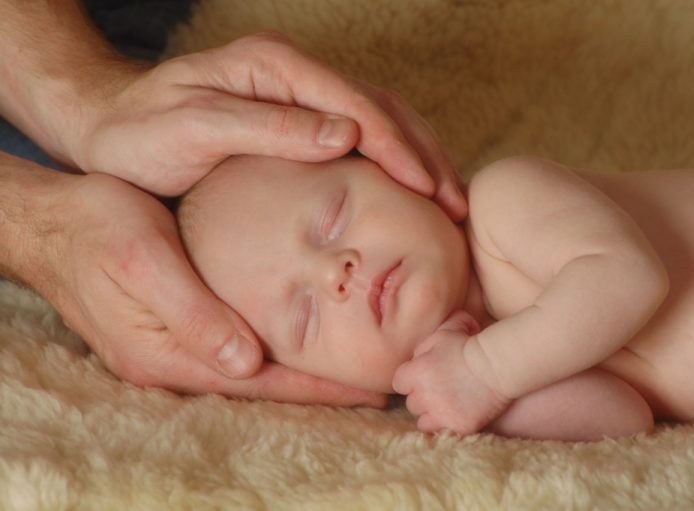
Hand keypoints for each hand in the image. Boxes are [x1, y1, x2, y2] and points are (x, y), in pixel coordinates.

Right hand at [30, 171, 383, 406]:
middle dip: (317, 385)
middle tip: (377, 381)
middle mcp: (171, 363)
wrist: (50, 222)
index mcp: (166, 354)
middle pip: (260, 384)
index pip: (258, 383)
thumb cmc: (96, 229)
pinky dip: (273, 349)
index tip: (369, 389)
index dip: (315, 386)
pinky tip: (300, 338)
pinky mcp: (174, 330)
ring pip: (251, 370)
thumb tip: (245, 362)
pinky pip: (235, 348)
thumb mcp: (143, 261)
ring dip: (299, 370)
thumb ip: (192, 314)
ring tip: (353, 365)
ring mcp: (172, 350)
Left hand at [66, 32, 465, 219]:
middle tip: (458, 206)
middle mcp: (296, 74)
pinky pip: (363, 136)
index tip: (431, 192)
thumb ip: (269, 128)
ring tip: (450, 204)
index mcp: (275, 67)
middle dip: (425, 156)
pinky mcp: (300, 119)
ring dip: (420, 160)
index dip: (400, 150)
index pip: (358, 106)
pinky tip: (411, 194)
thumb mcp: (194, 129)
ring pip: (382, 121)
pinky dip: (395, 164)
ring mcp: (301, 94)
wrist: (108, 129)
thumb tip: (347, 136)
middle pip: (383, 109)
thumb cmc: (140, 134)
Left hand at [392, 311, 507, 434]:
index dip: (410, 380)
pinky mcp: (456, 427)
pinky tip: (454, 416)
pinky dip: (445, 427)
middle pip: (411, 403)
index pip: (399, 383)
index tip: (424, 378)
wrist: (496, 364)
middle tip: (440, 390)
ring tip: (446, 405)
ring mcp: (439, 414)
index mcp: (415, 373)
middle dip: (422, 397)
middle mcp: (423, 396)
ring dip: (431, 415)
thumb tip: (417, 356)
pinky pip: (441, 432)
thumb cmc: (468, 345)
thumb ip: (423, 347)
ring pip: (422, 421)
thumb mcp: (441, 335)